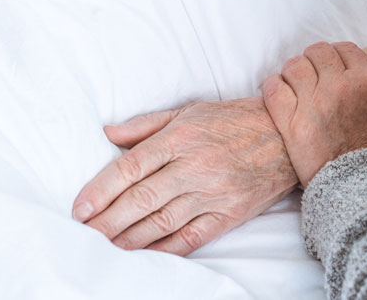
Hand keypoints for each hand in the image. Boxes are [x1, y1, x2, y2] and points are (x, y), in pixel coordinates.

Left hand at [72, 98, 297, 254]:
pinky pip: (189, 238)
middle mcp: (194, 166)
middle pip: (141, 199)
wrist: (286, 136)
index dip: (101, 189)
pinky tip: (141, 255)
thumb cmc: (234, 121)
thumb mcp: (189, 112)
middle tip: (82, 234)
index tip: (79, 208)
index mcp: (180, 137)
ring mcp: (212, 193)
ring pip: (161, 222)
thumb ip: (146, 125)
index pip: (131, 166)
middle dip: (107, 220)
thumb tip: (108, 134)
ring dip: (127, 239)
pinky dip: (163, 250)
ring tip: (103, 247)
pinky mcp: (227, 215)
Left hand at [261, 42, 366, 187]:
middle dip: (316, 59)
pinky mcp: (291, 124)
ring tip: (296, 84)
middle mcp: (338, 87)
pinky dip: (272, 85)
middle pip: (317, 52)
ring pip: (294, 66)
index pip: (345, 49)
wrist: (365, 192)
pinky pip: (273, 89)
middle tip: (315, 75)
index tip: (335, 68)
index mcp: (366, 81)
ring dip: (294, 70)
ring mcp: (312, 104)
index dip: (339, 55)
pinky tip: (278, 92)